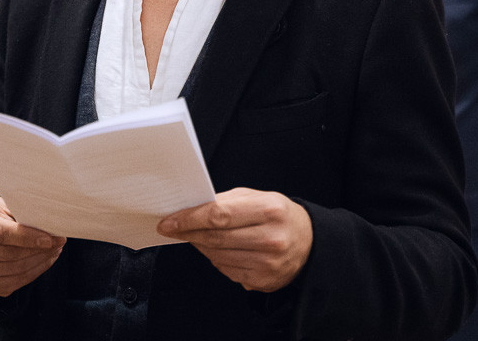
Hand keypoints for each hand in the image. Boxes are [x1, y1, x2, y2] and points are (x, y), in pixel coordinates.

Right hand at [0, 197, 65, 296]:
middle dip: (38, 249)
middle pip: (8, 254)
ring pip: (13, 270)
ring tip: (55, 249)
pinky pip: (15, 282)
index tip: (50, 238)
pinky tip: (45, 260)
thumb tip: (49, 223)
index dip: (27, 237)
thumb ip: (21, 212)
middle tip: (59, 241)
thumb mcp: (2, 204)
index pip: (0, 233)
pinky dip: (34, 272)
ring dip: (40, 261)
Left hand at [157, 187, 312, 291]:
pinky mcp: (263, 281)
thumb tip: (191, 209)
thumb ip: (225, 201)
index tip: (168, 222)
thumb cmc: (278, 214)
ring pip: (217, 256)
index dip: (189, 219)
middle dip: (189, 233)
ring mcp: (268, 264)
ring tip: (198, 236)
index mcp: (269, 210)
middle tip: (173, 228)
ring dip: (201, 246)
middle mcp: (270, 239)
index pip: (218, 215)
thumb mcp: (256, 197)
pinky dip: (216, 259)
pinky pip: (226, 271)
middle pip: (215, 238)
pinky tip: (219, 250)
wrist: (309, 242)